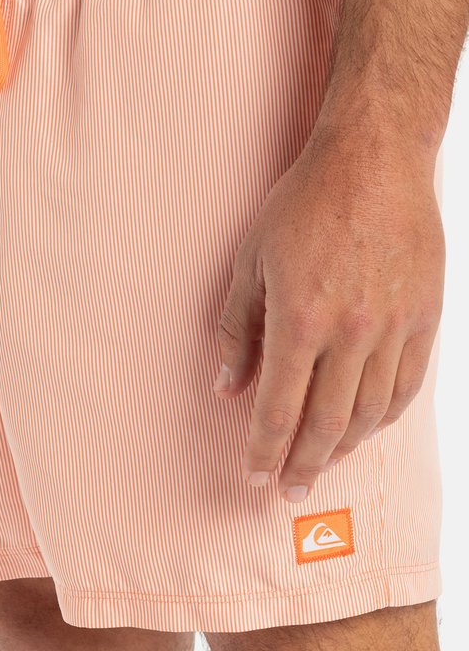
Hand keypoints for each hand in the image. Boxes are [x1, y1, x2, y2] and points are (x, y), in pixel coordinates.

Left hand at [213, 124, 444, 502]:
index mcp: (299, 318)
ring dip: (344, 447)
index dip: (265, 450)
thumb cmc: (304, 204)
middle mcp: (351, 331)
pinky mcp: (425, 315)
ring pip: (370, 412)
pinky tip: (366, 426)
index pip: (278, 407)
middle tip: (289, 491)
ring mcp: (395, 325)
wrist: (374, 159)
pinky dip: (385, 415)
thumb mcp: (250, 260)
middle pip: (326, 422)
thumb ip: (236, 329)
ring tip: (322, 462)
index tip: (256, 477)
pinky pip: (407, 383)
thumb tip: (226, 387)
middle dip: (303, 463)